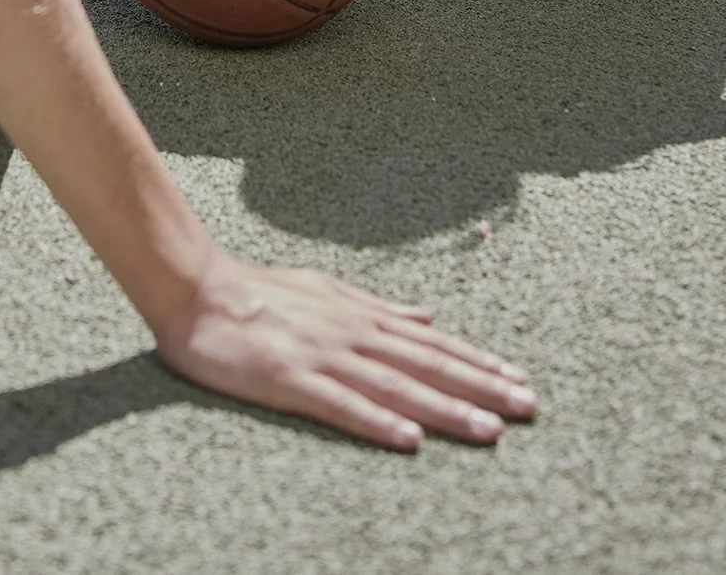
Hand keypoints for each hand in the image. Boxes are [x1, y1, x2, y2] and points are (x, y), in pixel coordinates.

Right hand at [153, 259, 532, 450]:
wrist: (197, 289)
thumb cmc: (260, 290)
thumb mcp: (328, 289)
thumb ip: (378, 306)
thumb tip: (427, 316)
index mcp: (361, 316)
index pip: (433, 343)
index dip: (479, 363)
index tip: (518, 380)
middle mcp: (353, 335)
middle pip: (428, 365)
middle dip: (482, 388)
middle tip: (527, 407)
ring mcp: (324, 357)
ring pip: (397, 386)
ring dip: (445, 409)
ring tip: (488, 430)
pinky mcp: (290, 380)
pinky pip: (340, 404)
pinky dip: (377, 420)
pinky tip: (408, 437)